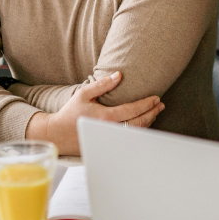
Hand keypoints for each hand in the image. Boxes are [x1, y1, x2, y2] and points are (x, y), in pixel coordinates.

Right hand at [25, 72, 164, 154]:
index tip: (156, 98)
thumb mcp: (84, 94)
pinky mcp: (108, 145)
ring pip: (135, 133)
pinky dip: (139, 131)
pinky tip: (144, 123)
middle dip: (152, 113)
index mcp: (105, 117)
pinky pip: (128, 138)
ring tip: (156, 112)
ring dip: (148, 122)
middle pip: (139, 123)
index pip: (133, 110)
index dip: (147, 104)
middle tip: (161, 104)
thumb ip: (102, 84)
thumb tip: (119, 75)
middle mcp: (110, 130)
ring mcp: (110, 140)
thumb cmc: (70, 112)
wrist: (57, 134)